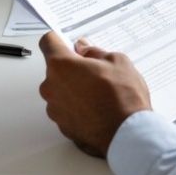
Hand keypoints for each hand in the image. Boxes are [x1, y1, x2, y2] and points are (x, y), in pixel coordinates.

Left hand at [38, 32, 151, 156]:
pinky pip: (66, 109)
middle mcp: (51, 87)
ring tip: (99, 93)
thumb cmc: (122, 97)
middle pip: (55, 69)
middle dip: (71, 67)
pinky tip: (97, 108)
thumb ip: (95, 52)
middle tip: (94, 71)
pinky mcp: (62, 126)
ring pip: (60, 90)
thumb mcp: (116, 61)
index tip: (68, 43)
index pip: (48, 42)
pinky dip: (77, 106)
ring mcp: (55, 109)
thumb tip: (85, 50)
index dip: (59, 40)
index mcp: (61, 66)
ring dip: (73, 88)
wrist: (127, 134)